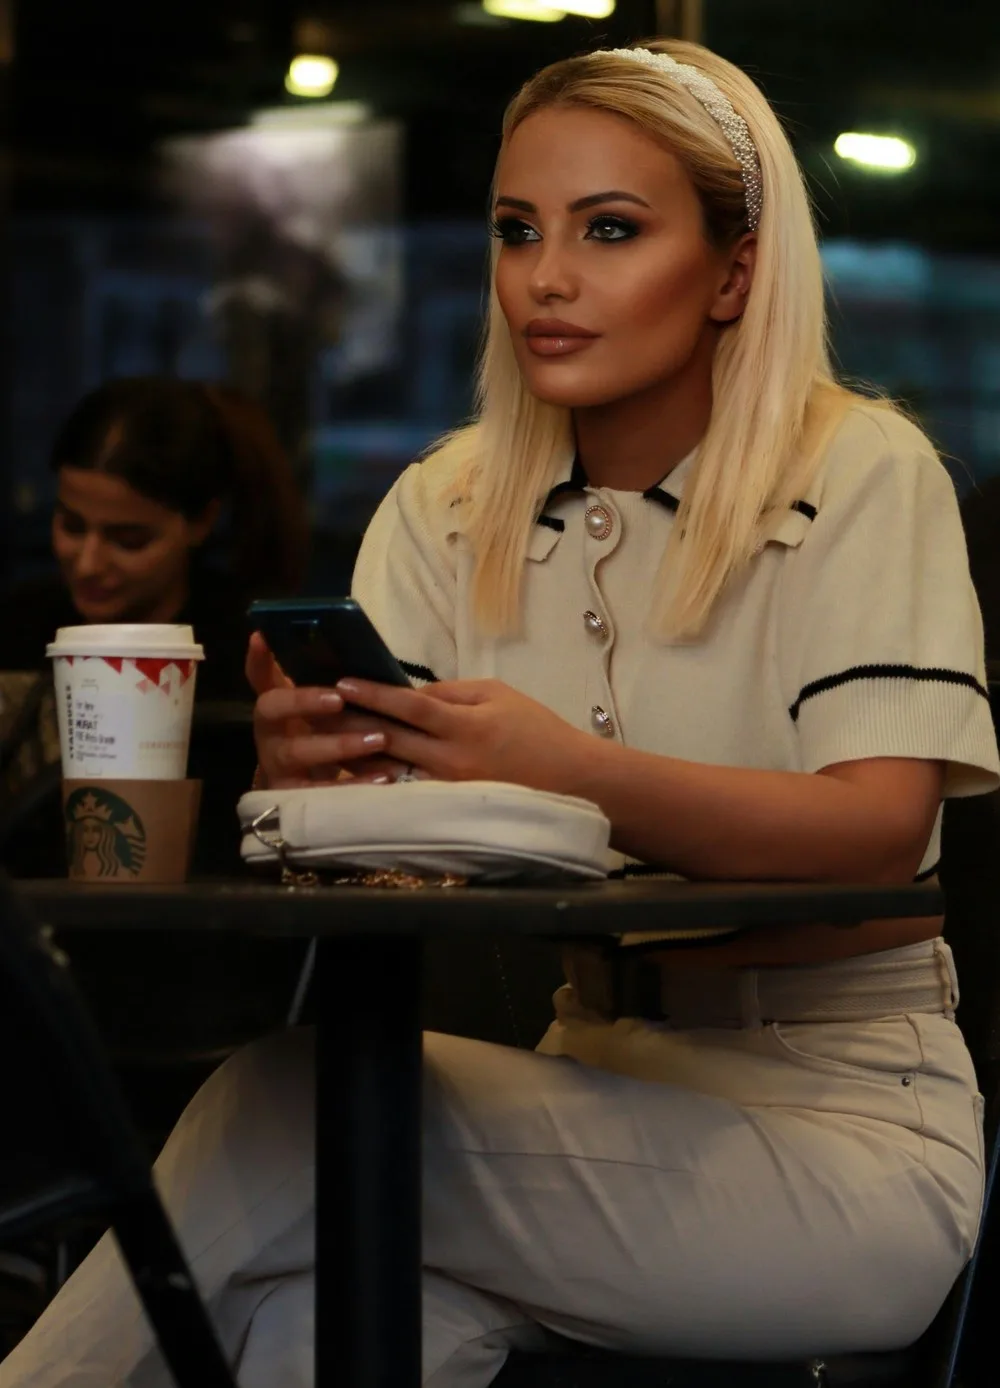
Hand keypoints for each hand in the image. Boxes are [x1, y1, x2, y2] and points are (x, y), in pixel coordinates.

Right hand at [245, 632, 410, 787]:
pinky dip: (355, 784)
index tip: (263, 637)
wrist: (309, 794)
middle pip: (272, 710)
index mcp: (274, 707)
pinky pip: (324, 792)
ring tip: (378, 738)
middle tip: (340, 699)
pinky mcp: (295, 798)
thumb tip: (321, 643)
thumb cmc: (318, 737)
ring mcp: (277, 766)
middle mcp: (268, 733)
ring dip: (340, 744)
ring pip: (300, 752)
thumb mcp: (318, 708)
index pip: (259, 677)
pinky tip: (384, 777)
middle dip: (305, 702)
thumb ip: (320, 679)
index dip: (257, 658)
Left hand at [330, 677, 590, 792]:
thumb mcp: (499, 695)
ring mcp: (446, 789)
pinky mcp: (447, 808)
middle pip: (389, 739)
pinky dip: (378, 778)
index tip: (341, 682)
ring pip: (390, 769)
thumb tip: (409, 695)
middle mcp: (450, 760)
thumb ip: (452, 693)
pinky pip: (404, 790)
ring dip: (355, 754)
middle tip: (314, 709)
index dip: (373, 694)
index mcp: (465, 726)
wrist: (571, 781)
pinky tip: (354, 771)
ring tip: (322, 739)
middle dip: (350, 723)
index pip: (409, 706)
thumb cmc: (537, 730)